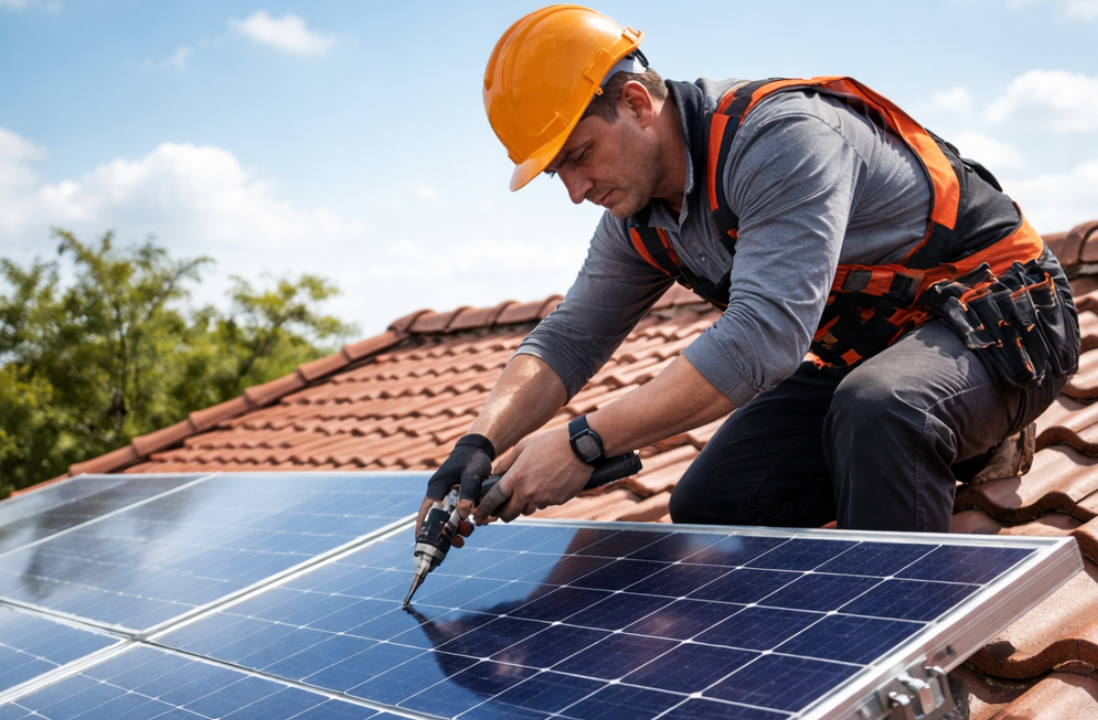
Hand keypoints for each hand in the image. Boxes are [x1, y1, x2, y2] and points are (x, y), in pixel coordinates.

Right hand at [417, 434, 495, 544]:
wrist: (476, 450)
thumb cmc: (472, 460)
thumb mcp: (472, 474)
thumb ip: (468, 493)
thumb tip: (463, 515)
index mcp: (436, 487)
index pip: (426, 511)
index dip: (423, 527)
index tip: (423, 542)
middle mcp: (438, 494)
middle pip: (435, 519)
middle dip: (444, 533)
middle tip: (458, 543)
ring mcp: (445, 497)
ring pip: (445, 519)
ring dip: (455, 530)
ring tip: (466, 535)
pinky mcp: (454, 499)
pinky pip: (454, 515)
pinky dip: (460, 524)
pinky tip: (469, 528)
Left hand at [473, 425, 592, 523]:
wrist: (579, 448)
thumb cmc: (551, 444)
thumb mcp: (524, 447)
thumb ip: (506, 463)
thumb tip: (495, 474)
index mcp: (516, 477)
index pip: (494, 499)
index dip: (483, 510)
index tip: (478, 516)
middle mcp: (528, 491)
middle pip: (510, 513)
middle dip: (504, 514)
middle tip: (502, 512)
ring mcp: (544, 498)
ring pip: (528, 509)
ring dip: (525, 504)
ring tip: (532, 488)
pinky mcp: (558, 501)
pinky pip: (545, 504)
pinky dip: (543, 498)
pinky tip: (549, 483)